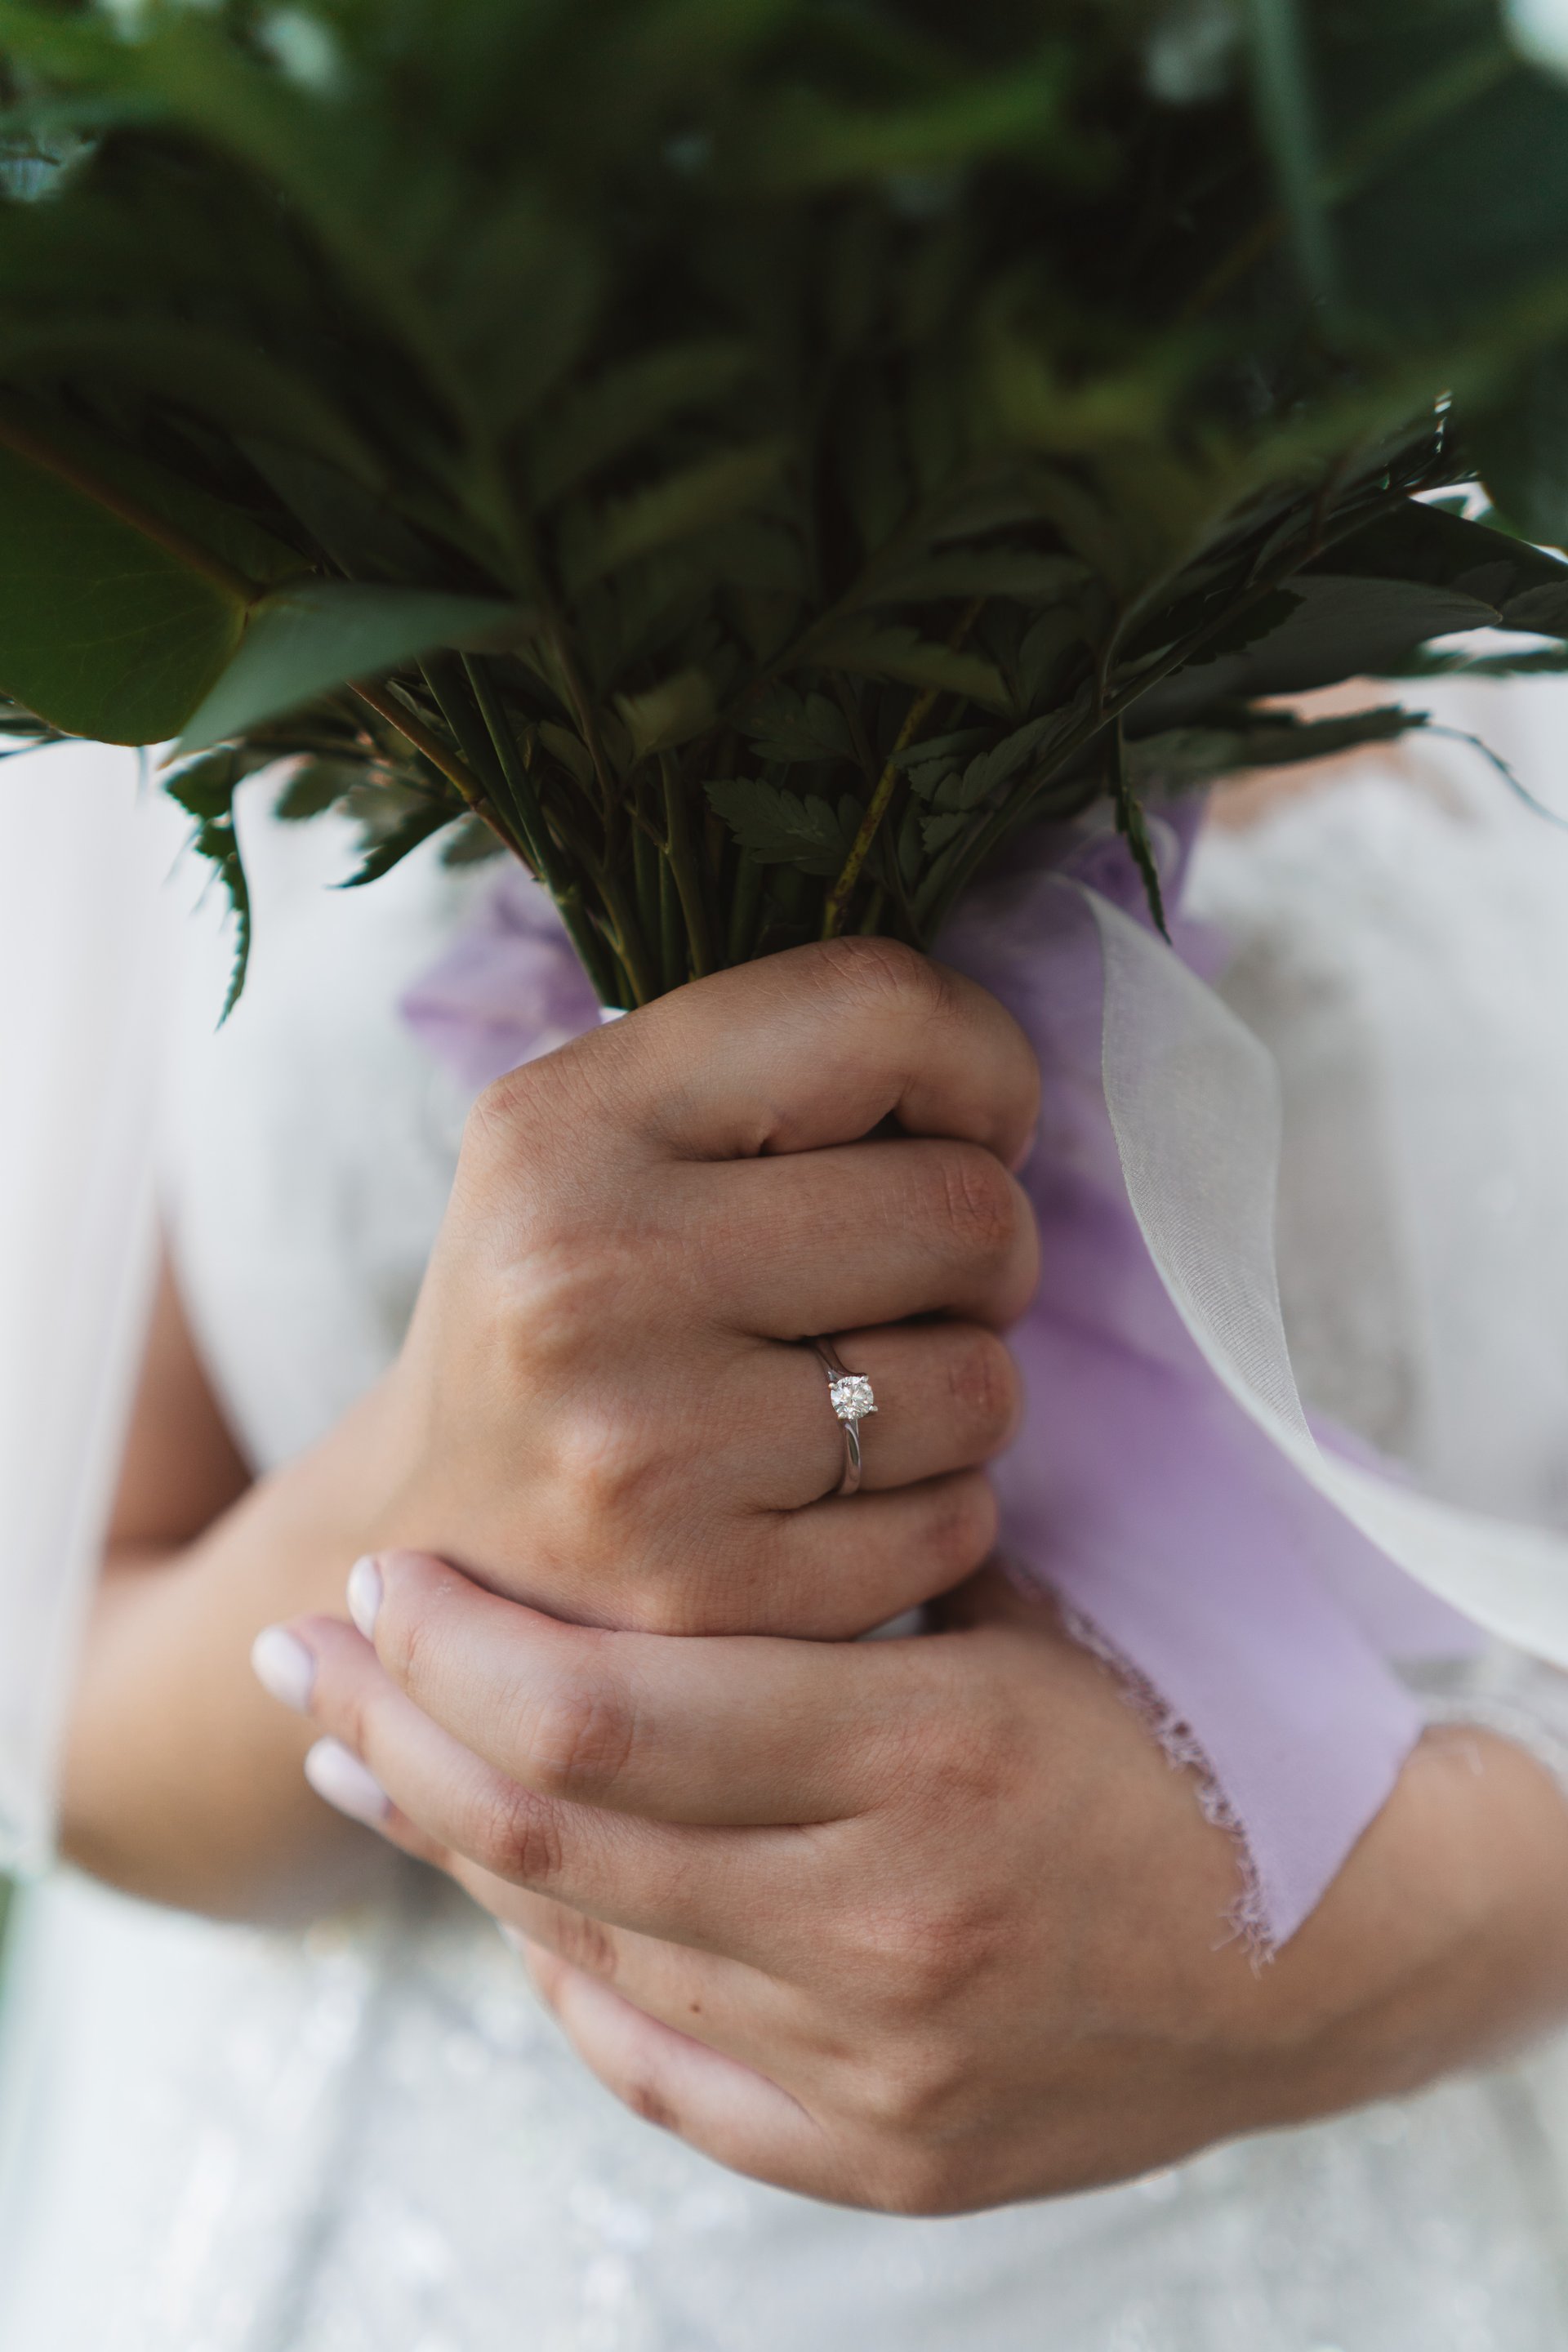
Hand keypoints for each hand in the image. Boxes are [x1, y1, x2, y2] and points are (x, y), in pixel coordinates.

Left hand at [266, 1553, 1567, 2212]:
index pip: (600, 1714)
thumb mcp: (1015, 1616)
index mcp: (927, 1760)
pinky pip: (654, 2062)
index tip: (376, 1580)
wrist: (1331, 1939)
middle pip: (555, 1832)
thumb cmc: (1178, 1725)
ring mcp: (874, 2067)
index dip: (454, 1648)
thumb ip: (825, 1604)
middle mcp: (884, 1929)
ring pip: (583, 1945)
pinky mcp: (878, 2155)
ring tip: (370, 1755)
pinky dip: (559, 1968)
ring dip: (455, 1843)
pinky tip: (500, 1894)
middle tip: (310, 1657)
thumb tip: (622, 1548)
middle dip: (400, 1732)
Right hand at [368, 937, 1039, 1636]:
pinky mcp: (703, 1597)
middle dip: (982, 1248)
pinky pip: (956, 1525)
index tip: (959, 1125)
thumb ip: (780, 1068)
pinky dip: (931, 1508)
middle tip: (905, 1281)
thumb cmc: (572, 1306)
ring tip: (853, 1387)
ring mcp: (640, 1452)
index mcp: (565, 1122)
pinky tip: (832, 1495)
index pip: (884, 1009)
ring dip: (959, 1386)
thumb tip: (1000, 1082)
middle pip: (968, 1210)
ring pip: (981, 1381)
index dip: (981, 1066)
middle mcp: (584, 1276)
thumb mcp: (606, 1136)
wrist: (429, 1546)